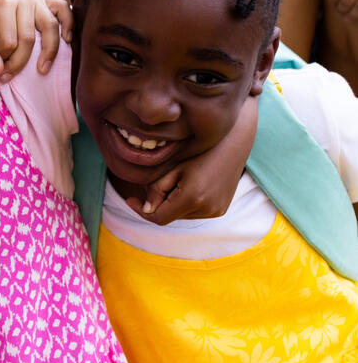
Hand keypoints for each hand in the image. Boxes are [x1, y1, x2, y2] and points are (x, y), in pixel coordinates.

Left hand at [0, 0, 71, 80]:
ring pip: (49, 27)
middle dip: (18, 62)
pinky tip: (67, 41)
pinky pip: (63, 9)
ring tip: (42, 70)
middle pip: (28, 38)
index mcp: (2, 3)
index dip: (1, 59)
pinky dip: (69, 24)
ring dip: (49, 51)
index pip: (8, 42)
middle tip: (7, 77)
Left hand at [128, 95, 258, 223]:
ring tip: (177, 179)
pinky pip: (195, 213)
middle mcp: (206, 209)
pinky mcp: (221, 210)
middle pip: (170, 216)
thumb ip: (156, 189)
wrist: (231, 145)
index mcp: (192, 198)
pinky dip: (185, 204)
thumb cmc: (197, 151)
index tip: (130, 199)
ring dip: (172, 204)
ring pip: (181, 216)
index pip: (159, 217)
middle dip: (159, 204)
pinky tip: (188, 184)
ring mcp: (216, 211)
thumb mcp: (172, 167)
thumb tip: (146, 209)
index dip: (141, 210)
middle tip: (158, 182)